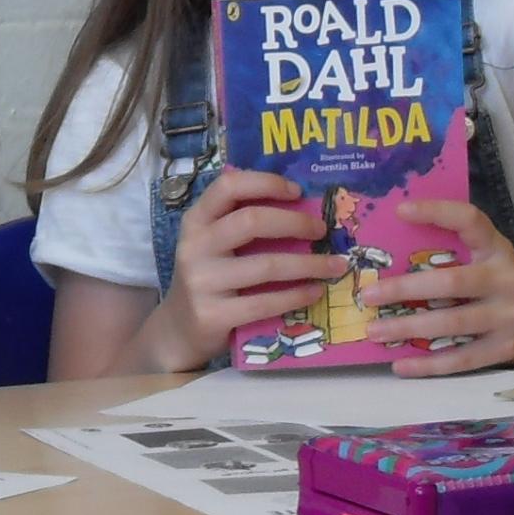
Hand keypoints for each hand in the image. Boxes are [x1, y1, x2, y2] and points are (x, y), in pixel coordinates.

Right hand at [156, 169, 340, 364]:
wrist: (178, 331)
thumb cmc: (209, 278)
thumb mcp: (213, 244)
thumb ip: (241, 223)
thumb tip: (303, 205)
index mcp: (196, 221)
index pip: (228, 186)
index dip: (266, 183)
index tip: (298, 191)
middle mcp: (195, 246)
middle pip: (251, 221)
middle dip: (295, 222)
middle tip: (322, 230)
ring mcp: (202, 282)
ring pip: (266, 265)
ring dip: (309, 264)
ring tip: (335, 265)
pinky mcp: (213, 315)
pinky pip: (265, 302)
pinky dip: (296, 296)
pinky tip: (315, 291)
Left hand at [362, 199, 513, 372]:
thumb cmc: (500, 281)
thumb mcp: (488, 255)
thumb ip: (454, 249)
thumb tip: (391, 249)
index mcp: (497, 249)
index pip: (470, 221)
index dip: (437, 212)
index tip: (400, 210)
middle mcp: (506, 280)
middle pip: (451, 282)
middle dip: (405, 288)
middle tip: (368, 294)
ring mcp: (507, 317)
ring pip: (452, 323)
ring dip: (408, 328)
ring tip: (374, 331)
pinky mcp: (504, 349)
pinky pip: (460, 359)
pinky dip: (428, 365)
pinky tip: (400, 364)